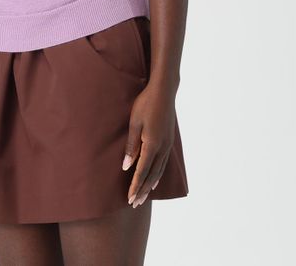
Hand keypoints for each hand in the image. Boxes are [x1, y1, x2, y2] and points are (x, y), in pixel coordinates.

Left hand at [122, 84, 175, 206]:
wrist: (164, 91)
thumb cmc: (145, 104)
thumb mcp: (134, 123)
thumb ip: (131, 146)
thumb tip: (126, 166)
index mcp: (152, 144)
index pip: (142, 171)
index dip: (135, 186)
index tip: (129, 199)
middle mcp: (161, 148)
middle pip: (151, 175)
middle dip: (142, 190)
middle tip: (135, 204)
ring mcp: (167, 144)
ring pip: (159, 170)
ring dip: (150, 184)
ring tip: (143, 195)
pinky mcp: (169, 140)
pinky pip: (163, 163)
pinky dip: (158, 174)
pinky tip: (155, 178)